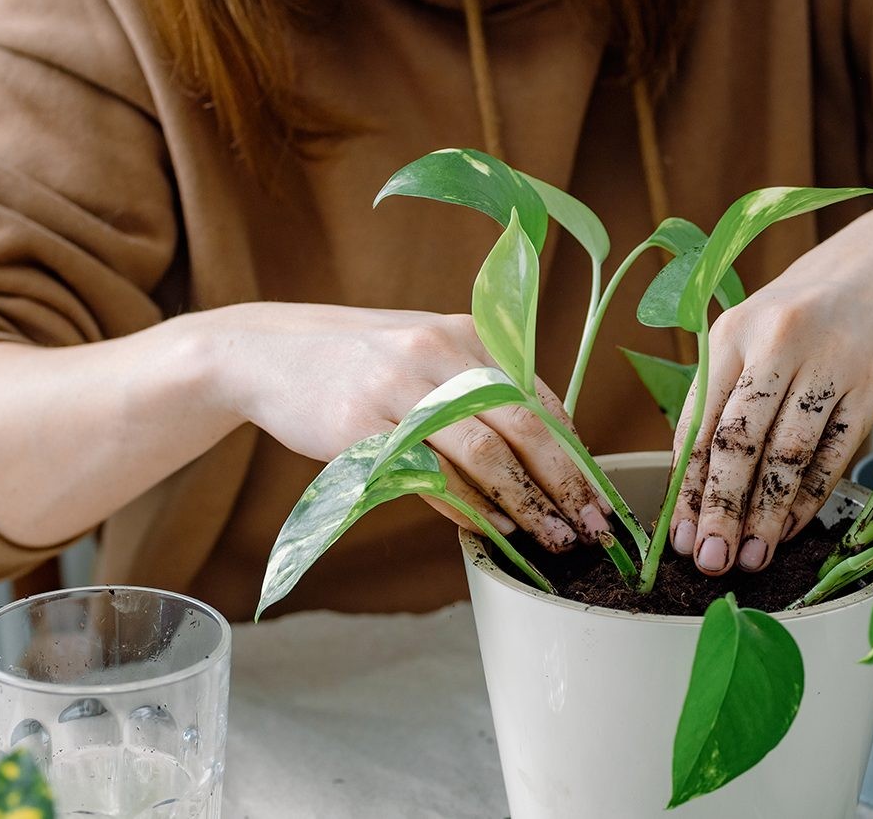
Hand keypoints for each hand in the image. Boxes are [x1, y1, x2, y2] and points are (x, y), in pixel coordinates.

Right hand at [213, 302, 608, 550]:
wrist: (272, 355)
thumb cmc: (364, 364)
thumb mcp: (430, 355)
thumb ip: (483, 390)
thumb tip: (551, 451)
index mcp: (467, 333)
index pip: (539, 397)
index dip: (575, 452)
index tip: (600, 495)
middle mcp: (438, 351)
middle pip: (521, 425)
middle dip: (565, 484)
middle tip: (593, 528)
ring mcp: (397, 387)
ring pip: (480, 454)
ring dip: (522, 505)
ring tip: (550, 540)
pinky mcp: (358, 426)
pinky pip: (426, 476)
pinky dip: (463, 507)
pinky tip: (487, 530)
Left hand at [669, 209, 872, 574]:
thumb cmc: (806, 313)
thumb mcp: (752, 334)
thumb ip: (724, 396)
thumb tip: (694, 483)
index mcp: (730, 334)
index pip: (699, 423)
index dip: (687, 487)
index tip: (678, 536)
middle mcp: (774, 345)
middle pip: (738, 443)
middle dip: (720, 510)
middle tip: (710, 561)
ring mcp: (828, 364)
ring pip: (788, 455)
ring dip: (766, 515)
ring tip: (751, 558)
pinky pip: (836, 453)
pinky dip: (810, 496)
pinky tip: (791, 527)